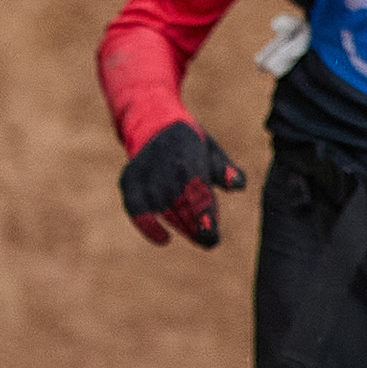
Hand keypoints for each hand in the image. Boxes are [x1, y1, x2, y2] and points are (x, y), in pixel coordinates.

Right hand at [120, 120, 246, 248]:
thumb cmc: (193, 148)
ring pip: (162, 208)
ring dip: (181, 226)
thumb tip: (238, 184)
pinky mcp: (129, 181)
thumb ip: (226, 170)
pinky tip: (164, 239)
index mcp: (188, 155)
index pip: (196, 189)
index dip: (203, 214)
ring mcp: (144, 173)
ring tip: (198, 237)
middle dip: (195, 226)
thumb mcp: (212, 153)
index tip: (211, 233)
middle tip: (209, 240)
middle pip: (179, 203)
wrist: (157, 127)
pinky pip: (135, 208)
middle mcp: (163, 164)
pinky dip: (147, 226)